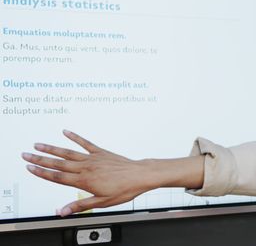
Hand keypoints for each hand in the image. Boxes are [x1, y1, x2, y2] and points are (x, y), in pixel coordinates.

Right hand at [22, 130, 153, 216]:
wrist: (141, 175)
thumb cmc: (124, 189)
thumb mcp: (102, 202)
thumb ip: (80, 205)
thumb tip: (62, 211)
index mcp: (84, 181)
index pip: (58, 177)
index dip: (42, 173)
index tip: (30, 168)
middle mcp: (86, 168)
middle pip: (58, 164)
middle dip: (40, 159)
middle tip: (26, 155)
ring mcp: (93, 159)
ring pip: (68, 153)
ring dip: (52, 148)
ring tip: (38, 144)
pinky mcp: (101, 152)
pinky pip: (86, 143)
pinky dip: (75, 137)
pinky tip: (66, 132)